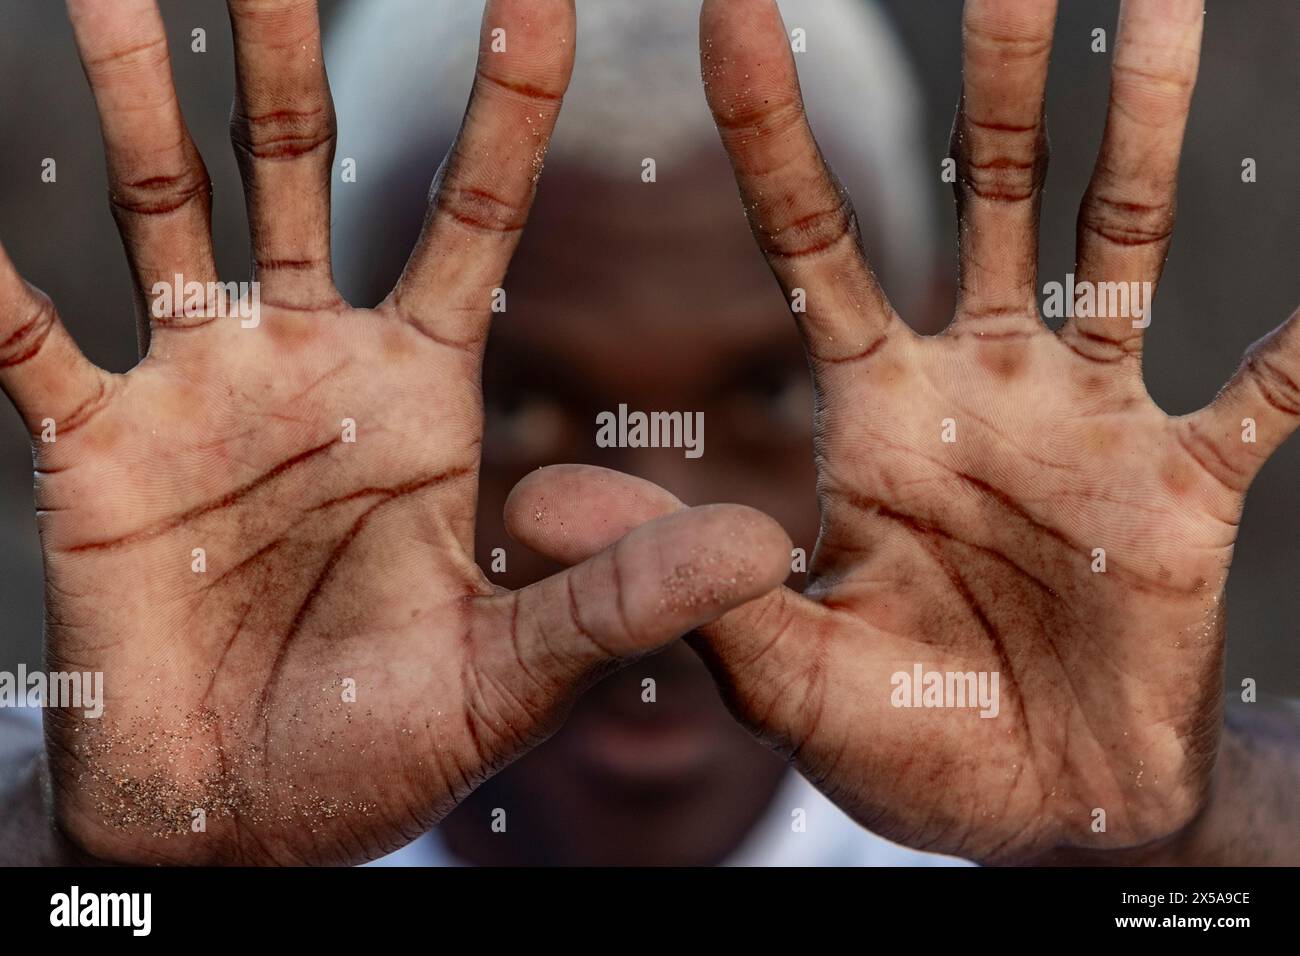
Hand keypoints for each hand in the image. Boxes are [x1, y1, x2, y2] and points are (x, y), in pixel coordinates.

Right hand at [0, 0, 788, 864]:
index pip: (474, 220)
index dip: (509, 108)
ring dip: (135, 104)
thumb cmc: (385, 751)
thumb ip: (620, 600)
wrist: (251, 821)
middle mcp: (310, 366)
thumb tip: (760, 546)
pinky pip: (23, 343)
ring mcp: (199, 396)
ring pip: (167, 212)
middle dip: (291, 54)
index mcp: (419, 395)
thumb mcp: (516, 674)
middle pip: (301, 172)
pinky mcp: (99, 451)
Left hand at [514, 0, 1299, 862]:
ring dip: (1142, 129)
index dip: (770, 135)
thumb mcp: (774, 663)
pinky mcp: (1183, 491)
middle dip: (994, 79)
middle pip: (989, 199)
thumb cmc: (899, 742)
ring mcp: (1088, 425)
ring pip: (1119, 244)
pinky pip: (1263, 399)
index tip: (731, 12)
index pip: (814, 245)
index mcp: (873, 416)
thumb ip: (676, 573)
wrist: (1026, 812)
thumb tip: (534, 499)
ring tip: (1163, 5)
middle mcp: (981, 388)